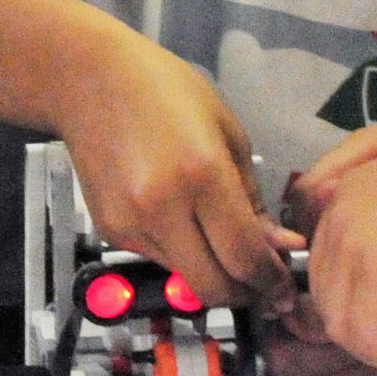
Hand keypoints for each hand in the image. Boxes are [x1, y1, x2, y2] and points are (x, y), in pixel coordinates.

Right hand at [53, 30, 297, 312]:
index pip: (245, 257)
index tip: (286, 289)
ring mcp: (131, 225)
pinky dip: (181, 256)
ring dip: (212, 274)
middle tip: (263, 284)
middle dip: (246, 294)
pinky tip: (182, 221)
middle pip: (213, 287)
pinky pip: (158, 261)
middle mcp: (163, 210)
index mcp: (202, 175)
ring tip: (223, 244)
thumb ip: (253, 197)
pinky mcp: (110, 232)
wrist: (89, 81)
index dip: (272, 282)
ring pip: (185, 279)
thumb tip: (280, 245)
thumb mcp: (227, 131)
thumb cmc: (168, 91)